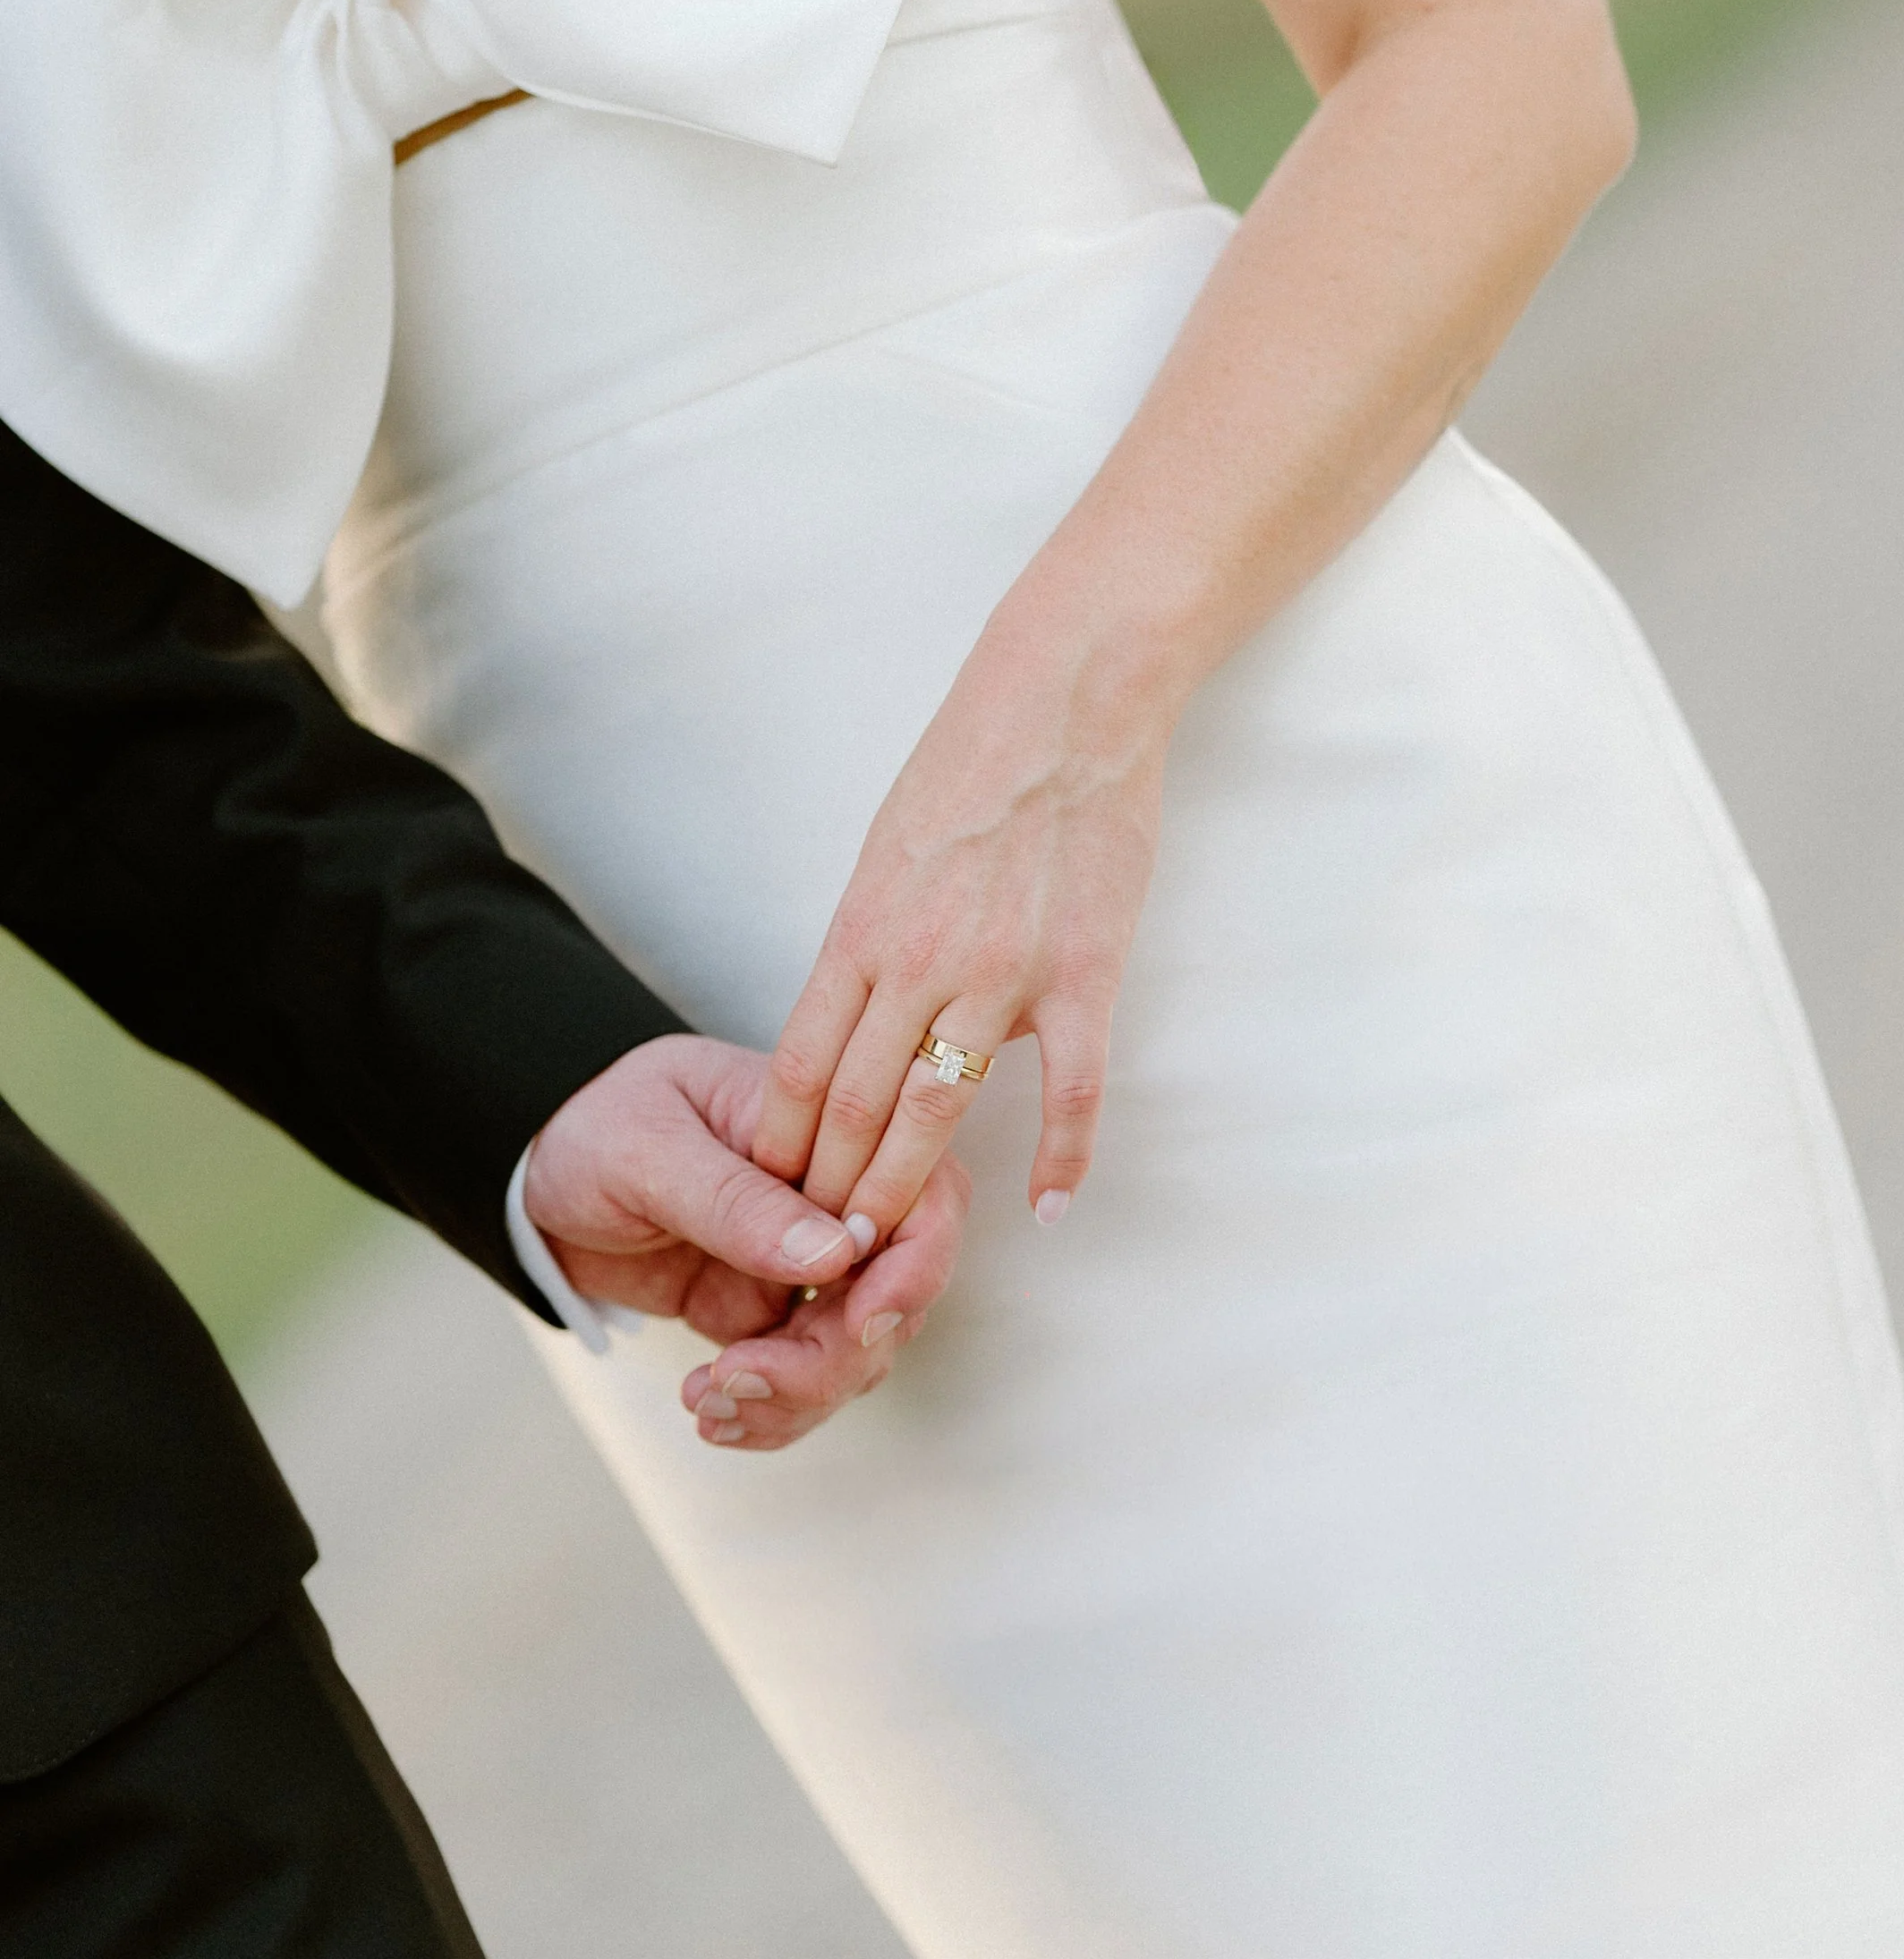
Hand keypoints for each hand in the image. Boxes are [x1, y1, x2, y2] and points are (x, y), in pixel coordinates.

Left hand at [525, 1036, 969, 1448]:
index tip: (861, 1324)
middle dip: (832, 1358)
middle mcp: (833, 1198)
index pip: (922, 1192)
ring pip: (854, 1354)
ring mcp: (805, 1263)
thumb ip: (736, 1199)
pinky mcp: (767, 1312)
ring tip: (706, 1397)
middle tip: (742, 1378)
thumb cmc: (590, 1124)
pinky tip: (706, 1408)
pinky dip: (764, 1411)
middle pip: (896, 1295)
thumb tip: (835, 1251)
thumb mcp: (648, 1148)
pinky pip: (799, 1380)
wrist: (531, 1171)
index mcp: (827, 1127)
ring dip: (793, 1396)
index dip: (914, 1267)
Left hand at [749, 618, 1169, 1239]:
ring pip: (938, 1110)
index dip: (779, 1144)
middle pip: (855, 1104)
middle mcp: (920, 961)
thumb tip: (851, 1021)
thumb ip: (869, 945)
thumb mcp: (884, 854)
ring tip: (882, 1250)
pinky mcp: (1081, 972)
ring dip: (904, 1188)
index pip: (801, 1065)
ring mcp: (1002, 972)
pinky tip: (1047, 1207)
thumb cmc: (970, 769)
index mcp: (862, 929)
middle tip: (813, 1254)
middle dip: (826, 1189)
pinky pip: (1071, 1086)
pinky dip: (1062, 1155)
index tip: (765, 1196)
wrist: (1065, 704)